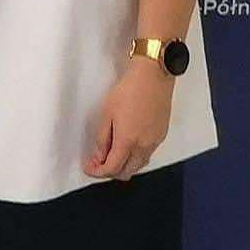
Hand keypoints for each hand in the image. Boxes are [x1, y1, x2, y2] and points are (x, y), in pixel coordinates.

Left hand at [84, 59, 174, 180]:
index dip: (97, 172)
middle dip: (110, 171)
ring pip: (139, 165)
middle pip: (127, 172)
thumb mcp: (106, 114)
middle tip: (97, 162)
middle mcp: (144, 146)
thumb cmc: (129, 90)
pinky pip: (147, 155)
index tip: (88, 167)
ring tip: (110, 153)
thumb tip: (99, 156)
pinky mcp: (161, 135)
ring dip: (124, 165)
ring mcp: (155, 141)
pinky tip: (126, 146)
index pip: (112, 168)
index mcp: (128, 141)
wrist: (153, 77)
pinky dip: (135, 157)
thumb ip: (102, 139)